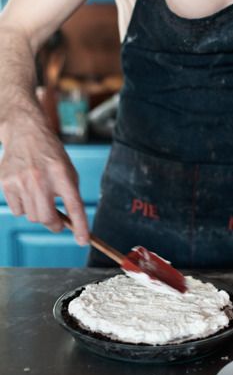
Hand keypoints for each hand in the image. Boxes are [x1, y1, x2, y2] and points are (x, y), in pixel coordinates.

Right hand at [0, 119, 88, 243]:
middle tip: (57, 222)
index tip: (83, 240)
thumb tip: (71, 224)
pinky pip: (17, 210)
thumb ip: (70, 194)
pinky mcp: (6, 183)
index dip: (80, 226)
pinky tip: (25, 190)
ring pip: (31, 216)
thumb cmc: (51, 155)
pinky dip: (23, 206)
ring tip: (39, 195)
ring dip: (37, 213)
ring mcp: (21, 181)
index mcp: (62, 173)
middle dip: (54, 224)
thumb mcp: (67, 170)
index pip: (74, 205)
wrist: (27, 133)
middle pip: (47, 218)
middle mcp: (40, 178)